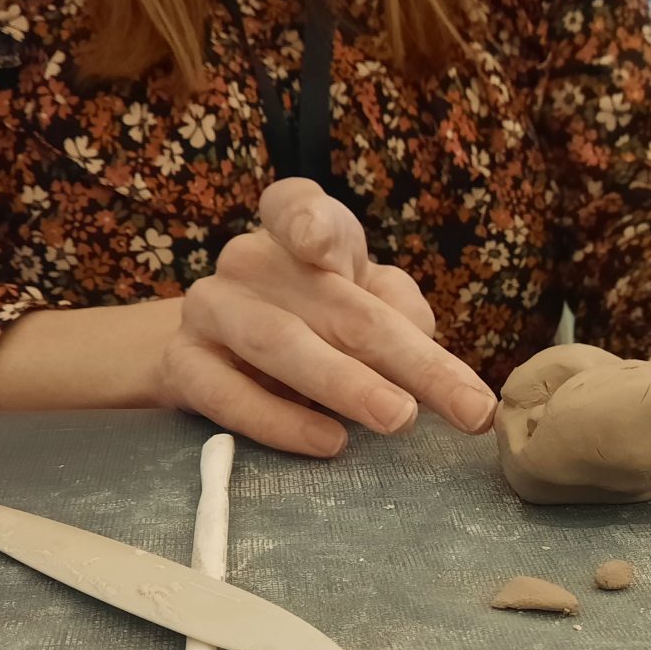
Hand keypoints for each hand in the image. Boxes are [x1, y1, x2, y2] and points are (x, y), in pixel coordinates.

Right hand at [157, 178, 496, 455]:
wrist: (223, 349)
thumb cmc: (319, 316)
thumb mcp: (367, 298)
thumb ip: (399, 307)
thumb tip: (422, 337)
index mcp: (298, 230)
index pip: (296, 207)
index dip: (308, 223)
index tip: (324, 246)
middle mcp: (251, 261)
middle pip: (336, 306)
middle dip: (411, 360)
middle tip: (468, 407)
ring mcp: (212, 310)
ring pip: (281, 344)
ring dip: (346, 384)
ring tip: (400, 418)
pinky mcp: (183, 365)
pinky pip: (227, 396)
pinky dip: (280, 422)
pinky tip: (329, 442)